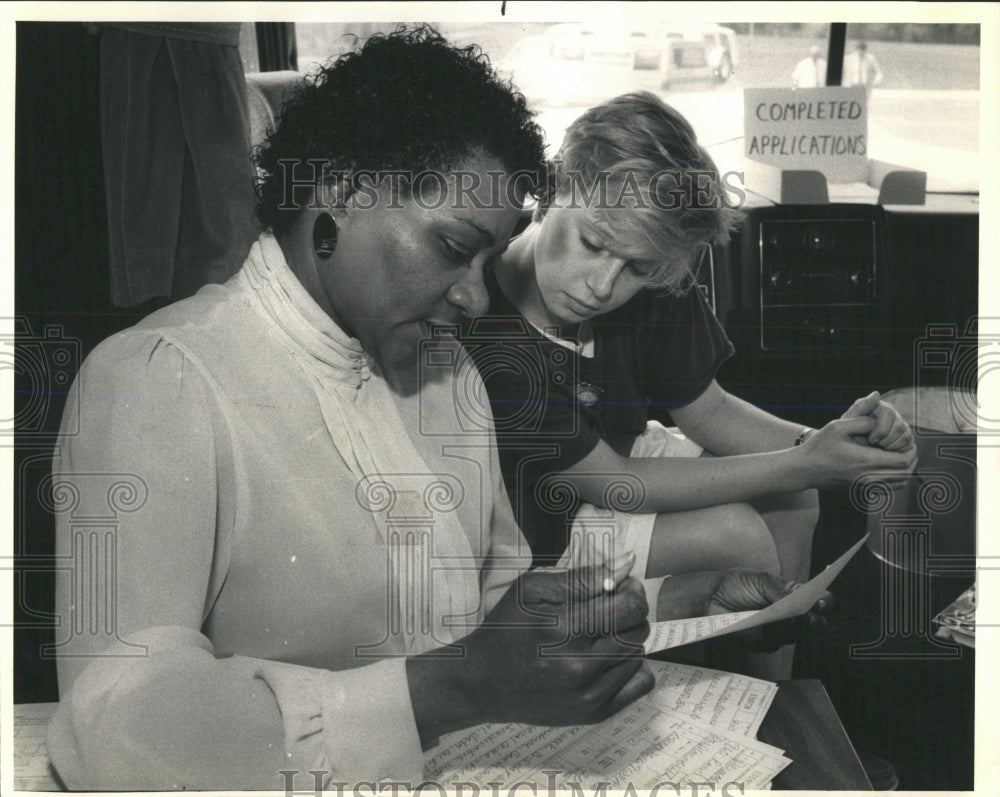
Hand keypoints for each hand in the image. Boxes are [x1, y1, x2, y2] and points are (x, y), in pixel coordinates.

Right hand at [407, 554, 653, 743]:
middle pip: (639, 628)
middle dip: (629, 612)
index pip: (630, 605)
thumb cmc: (507, 628)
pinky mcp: (593, 713)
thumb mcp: (532, 589)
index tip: (619, 586)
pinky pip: (641, 682)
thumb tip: (626, 563)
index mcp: (563, 627)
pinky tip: (606, 659)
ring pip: (639, 652)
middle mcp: (580, 665)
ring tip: (596, 636)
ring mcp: (588, 694)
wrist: (483, 681)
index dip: (630, 589)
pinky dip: (630, 666)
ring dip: (624, 638)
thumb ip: (583, 576)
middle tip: (606, 608)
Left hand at [707, 570, 832, 652]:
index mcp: (794, 596)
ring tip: (783, 617)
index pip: (821, 601)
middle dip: (813, 620)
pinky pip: (775, 643)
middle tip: (808, 616)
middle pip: (815, 624)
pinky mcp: (764, 642)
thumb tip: (803, 603)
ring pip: (796, 635)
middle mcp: (791, 615)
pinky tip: (762, 625)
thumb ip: (783, 591)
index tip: (820, 601)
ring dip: (791, 627)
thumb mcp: (761, 581)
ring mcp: (779, 630)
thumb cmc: (736, 585)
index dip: (824, 602)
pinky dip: (771, 634)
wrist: (710, 597)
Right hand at [798, 415, 916, 485]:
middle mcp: (869, 476)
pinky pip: (889, 487)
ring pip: (900, 482)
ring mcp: (866, 485)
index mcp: (865, 461)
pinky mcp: (862, 489)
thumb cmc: (819, 447)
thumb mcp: (837, 426)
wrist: (804, 469)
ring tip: (900, 454)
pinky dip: (897, 477)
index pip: (903, 461)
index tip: (904, 439)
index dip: (909, 449)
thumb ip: (862, 420)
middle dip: (911, 458)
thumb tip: (880, 419)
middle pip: (906, 473)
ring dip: (906, 469)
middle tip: (906, 445)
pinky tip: (889, 465)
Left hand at [841, 391, 916, 452]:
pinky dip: (897, 449)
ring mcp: (900, 423)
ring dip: (890, 444)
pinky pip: (909, 443)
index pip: (889, 413)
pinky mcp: (905, 435)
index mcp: (879, 406)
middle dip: (885, 439)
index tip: (871, 439)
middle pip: (899, 426)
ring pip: (906, 435)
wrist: (853, 446)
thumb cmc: (848, 431)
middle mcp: (892, 413)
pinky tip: (886, 449)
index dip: (881, 430)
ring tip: (878, 446)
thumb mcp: (850, 419)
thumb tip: (876, 394)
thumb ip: (862, 406)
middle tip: (873, 444)